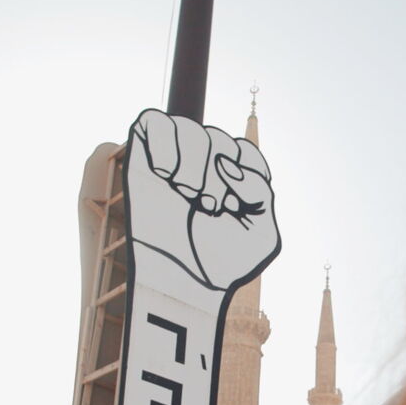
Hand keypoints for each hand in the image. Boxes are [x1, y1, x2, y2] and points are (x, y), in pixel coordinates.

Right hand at [126, 109, 278, 290]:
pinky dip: (163, 142)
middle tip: (207, 208)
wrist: (179, 283)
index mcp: (236, 177)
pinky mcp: (144, 158)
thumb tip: (226, 163)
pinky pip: (154, 121)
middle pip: (217, 139)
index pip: (245, 152)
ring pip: (189, 129)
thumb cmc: (220, 262)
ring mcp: (175, 159)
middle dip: (214, 176)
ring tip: (185, 193)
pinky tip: (165, 172)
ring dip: (192, 162)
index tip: (233, 209)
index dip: (242, 177)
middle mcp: (206, 164)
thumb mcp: (261, 232)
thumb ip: (259, 192)